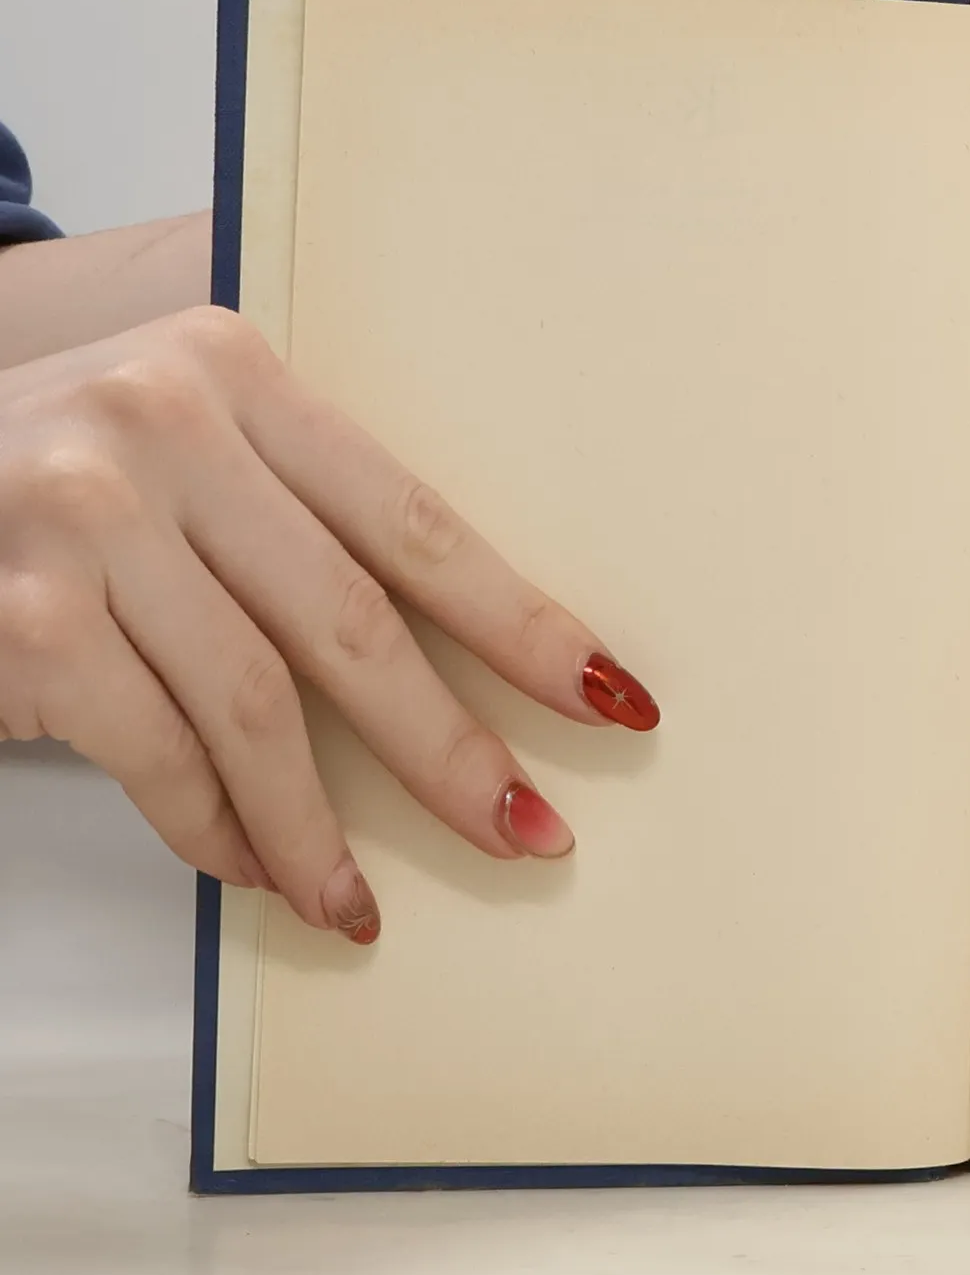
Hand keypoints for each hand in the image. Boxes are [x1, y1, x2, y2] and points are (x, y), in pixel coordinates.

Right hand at [0, 307, 657, 942]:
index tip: (606, 698)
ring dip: (321, 827)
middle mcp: (162, 427)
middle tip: (529, 830)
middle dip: (451, 748)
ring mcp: (83, 519)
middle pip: (354, 622)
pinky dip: (215, 831)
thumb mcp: (176, 451)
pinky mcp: (21, 619)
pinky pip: (159, 757)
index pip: (416, 522)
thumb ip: (293, 520)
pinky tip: (257, 872)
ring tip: (357, 900)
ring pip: (256, 708)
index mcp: (236, 375)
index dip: (522, 624)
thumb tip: (450, 676)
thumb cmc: (47, 487)